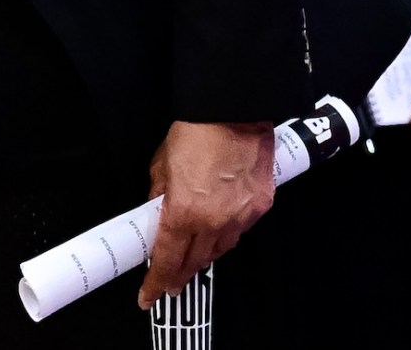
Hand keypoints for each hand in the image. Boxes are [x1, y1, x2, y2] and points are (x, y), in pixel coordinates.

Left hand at [141, 120, 274, 306]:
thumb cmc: (195, 133)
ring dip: (204, 254)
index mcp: (184, 212)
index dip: (157, 281)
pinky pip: (240, 230)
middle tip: (169, 282)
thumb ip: (158, 196)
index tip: (149, 296)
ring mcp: (241, 216)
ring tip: (192, 256)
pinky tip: (218, 228)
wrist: (233, 114)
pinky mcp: (261, 206)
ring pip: (220, 248)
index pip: (168, 259)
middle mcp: (215, 221)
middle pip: (196, 261)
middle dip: (181, 274)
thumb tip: (156, 211)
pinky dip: (226, 233)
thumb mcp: (160, 166)